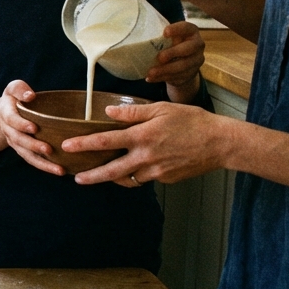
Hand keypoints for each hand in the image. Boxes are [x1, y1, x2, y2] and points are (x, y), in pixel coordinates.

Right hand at [0, 81, 65, 176]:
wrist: (7, 111)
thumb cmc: (16, 97)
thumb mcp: (14, 88)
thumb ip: (20, 89)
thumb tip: (30, 95)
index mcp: (6, 113)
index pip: (11, 120)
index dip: (21, 124)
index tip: (34, 128)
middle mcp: (8, 130)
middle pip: (19, 140)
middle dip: (33, 146)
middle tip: (48, 149)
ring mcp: (15, 143)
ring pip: (26, 155)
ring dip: (42, 163)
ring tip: (58, 169)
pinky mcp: (23, 151)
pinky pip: (32, 161)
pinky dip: (45, 167)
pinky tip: (60, 171)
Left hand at [65, 101, 228, 186]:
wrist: (220, 144)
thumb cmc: (193, 121)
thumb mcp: (162, 109)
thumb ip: (133, 112)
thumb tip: (109, 111)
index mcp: (142, 136)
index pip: (106, 141)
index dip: (84, 144)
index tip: (67, 146)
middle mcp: (146, 157)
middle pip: (111, 170)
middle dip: (91, 176)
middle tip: (76, 178)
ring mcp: (156, 171)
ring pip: (127, 178)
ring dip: (112, 178)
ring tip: (99, 175)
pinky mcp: (165, 179)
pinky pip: (145, 179)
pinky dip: (135, 175)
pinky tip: (132, 169)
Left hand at [147, 21, 204, 92]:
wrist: (182, 63)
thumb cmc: (171, 44)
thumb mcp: (168, 38)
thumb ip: (159, 35)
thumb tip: (133, 34)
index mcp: (191, 32)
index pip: (187, 27)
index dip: (177, 29)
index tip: (165, 32)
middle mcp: (197, 45)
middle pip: (189, 49)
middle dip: (173, 53)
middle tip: (159, 57)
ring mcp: (196, 61)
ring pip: (183, 66)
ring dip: (165, 70)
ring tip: (150, 72)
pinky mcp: (191, 74)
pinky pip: (178, 77)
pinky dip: (163, 78)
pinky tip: (151, 78)